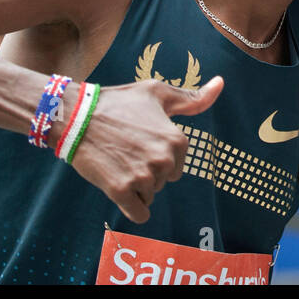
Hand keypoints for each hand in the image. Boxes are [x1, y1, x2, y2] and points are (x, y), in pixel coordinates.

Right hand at [70, 76, 223, 222]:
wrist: (77, 115)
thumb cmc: (118, 102)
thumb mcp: (158, 93)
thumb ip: (192, 98)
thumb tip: (221, 84)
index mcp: (176, 140)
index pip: (177, 165)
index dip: (157, 156)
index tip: (139, 141)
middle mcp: (164, 160)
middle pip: (163, 181)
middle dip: (148, 172)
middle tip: (126, 152)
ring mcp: (142, 177)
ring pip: (149, 196)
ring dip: (136, 187)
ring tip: (118, 163)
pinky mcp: (121, 191)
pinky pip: (139, 214)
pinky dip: (131, 206)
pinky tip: (119, 187)